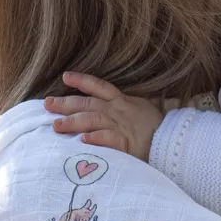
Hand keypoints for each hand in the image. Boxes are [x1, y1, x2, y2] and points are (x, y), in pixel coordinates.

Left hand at [44, 73, 162, 161]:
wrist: (173, 142)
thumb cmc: (156, 127)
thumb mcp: (142, 108)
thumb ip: (125, 104)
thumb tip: (110, 101)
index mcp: (122, 101)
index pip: (99, 87)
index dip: (82, 81)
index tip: (65, 77)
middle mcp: (118, 111)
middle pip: (88, 104)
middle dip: (65, 104)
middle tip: (47, 104)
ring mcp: (121, 127)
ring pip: (92, 121)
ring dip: (73, 122)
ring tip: (56, 126)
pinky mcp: (126, 144)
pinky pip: (108, 140)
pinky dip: (95, 139)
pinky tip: (82, 141)